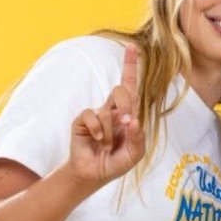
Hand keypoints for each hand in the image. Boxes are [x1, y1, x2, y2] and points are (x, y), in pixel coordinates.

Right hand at [68, 44, 144, 186]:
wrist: (94, 173)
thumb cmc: (116, 161)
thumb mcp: (134, 154)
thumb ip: (138, 138)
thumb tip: (134, 120)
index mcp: (126, 114)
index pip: (130, 86)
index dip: (130, 66)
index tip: (131, 47)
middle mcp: (112, 110)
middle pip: (122, 91)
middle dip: (126, 106)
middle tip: (126, 123)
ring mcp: (96, 113)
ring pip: (108, 110)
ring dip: (110, 133)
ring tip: (106, 145)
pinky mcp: (82, 119)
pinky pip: (92, 116)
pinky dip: (97, 131)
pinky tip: (96, 141)